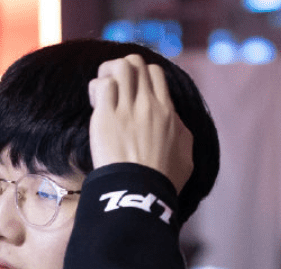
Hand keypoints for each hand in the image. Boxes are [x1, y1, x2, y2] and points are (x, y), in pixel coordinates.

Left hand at [88, 55, 192, 192]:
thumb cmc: (162, 180)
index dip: (140, 75)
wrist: (140, 192)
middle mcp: (149, 104)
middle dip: (122, 69)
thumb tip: (176, 122)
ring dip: (107, 72)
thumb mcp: (185, 154)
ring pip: (120, 67)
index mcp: (168, 111)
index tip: (131, 91)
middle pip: (136, 63)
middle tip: (113, 88)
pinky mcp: (106, 117)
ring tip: (101, 90)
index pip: (155, 72)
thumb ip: (181, 132)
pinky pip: (103, 85)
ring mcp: (127, 109)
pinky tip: (95, 103)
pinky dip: (97, 87)